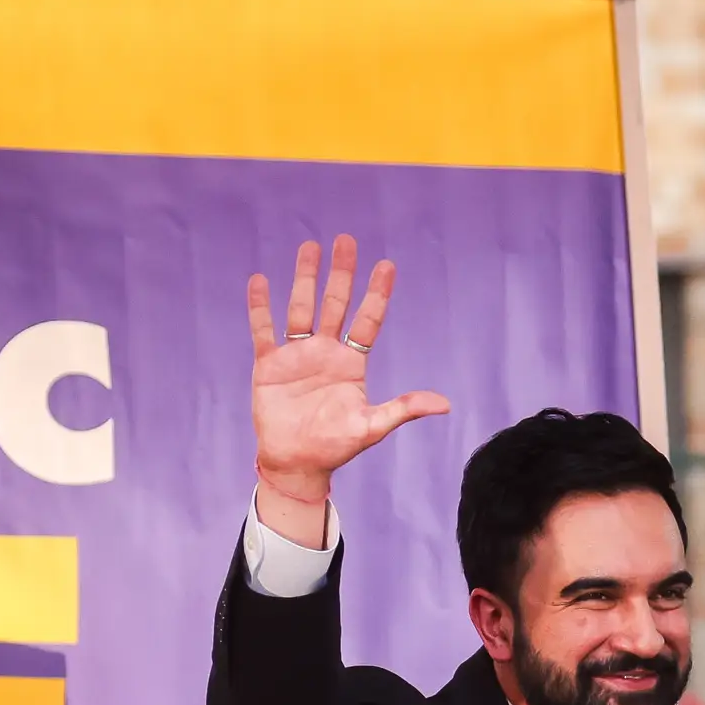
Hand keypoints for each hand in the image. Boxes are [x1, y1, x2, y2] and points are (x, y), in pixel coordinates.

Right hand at [249, 235, 449, 526]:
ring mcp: (297, 355)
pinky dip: (260, 307)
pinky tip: (259, 280)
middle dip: (341, 273)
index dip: (377, 294)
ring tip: (310, 246)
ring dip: (305, 278)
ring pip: (301, 308)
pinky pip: (264, 330)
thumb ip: (403, 409)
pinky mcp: (269, 365)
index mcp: (352, 363)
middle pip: (336, 304)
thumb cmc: (336, 446)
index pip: (367, 320)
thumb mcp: (373, 427)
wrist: (297, 464)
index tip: (386, 266)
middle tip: (347, 240)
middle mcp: (326, 352)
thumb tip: (445, 405)